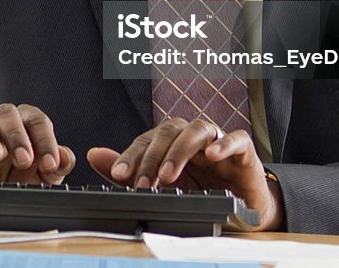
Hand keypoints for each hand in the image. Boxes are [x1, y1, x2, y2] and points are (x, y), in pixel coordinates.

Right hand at [0, 103, 75, 183]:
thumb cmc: (19, 180)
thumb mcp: (43, 175)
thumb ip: (57, 165)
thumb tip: (66, 156)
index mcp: (24, 127)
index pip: (35, 120)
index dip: (44, 139)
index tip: (49, 163)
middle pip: (5, 114)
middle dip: (16, 135)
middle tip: (23, 160)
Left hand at [86, 118, 283, 230]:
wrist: (244, 208)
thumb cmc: (203, 189)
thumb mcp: (165, 185)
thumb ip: (131, 170)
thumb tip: (94, 155)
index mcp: (172, 141)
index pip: (147, 140)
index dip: (132, 155)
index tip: (119, 174)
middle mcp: (192, 136)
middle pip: (169, 132)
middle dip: (153, 157)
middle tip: (144, 182)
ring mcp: (218, 140)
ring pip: (197, 130)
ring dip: (180, 151)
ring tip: (168, 174)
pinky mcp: (244, 150)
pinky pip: (236, 138)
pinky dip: (224, 144)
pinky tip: (213, 155)